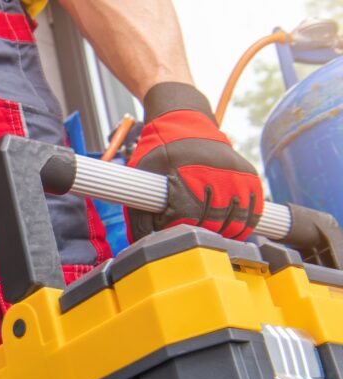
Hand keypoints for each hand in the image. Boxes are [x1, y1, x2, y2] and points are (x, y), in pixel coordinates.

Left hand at [127, 83, 263, 241]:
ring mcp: (234, 173)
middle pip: (212, 222)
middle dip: (199, 235)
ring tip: (210, 236)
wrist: (185, 121)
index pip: (185, 218)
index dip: (177, 230)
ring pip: (236, 220)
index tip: (169, 231)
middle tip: (189, 237)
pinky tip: (233, 229)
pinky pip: (254, 209)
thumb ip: (139, 211)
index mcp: (184, 171)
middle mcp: (213, 171)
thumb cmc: (159, 151)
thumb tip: (142, 243)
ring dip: (224, 234)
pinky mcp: (248, 174)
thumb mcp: (141, 175)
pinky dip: (245, 224)